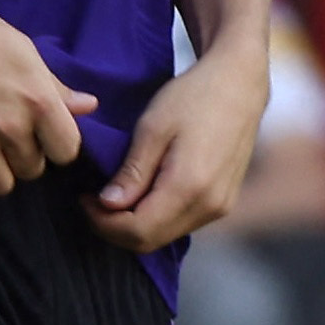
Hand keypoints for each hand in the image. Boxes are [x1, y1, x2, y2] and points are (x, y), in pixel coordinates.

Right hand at [0, 0, 92, 195]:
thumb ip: (55, 86)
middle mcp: (10, 126)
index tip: (44, 134)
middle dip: (24, 156)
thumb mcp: (22, 50)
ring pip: (0, 184)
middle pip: (32, 170)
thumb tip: (89, 106)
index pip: (67, 152)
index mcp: (38, 100)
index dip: (56, 145)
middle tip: (9, 135)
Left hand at [87, 44, 267, 254]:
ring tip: (115, 193)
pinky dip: (155, 217)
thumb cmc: (195, 96)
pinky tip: (143, 191)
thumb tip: (108, 204)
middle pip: (149, 241)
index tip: (84, 197)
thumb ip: (132, 172)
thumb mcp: (153, 127)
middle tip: (93, 199)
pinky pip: (181, 224)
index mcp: (189, 187)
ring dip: (134, 224)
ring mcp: (219, 208)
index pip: (136, 230)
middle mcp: (209, 206)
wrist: (240, 83)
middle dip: (114, 227)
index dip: (102, 222)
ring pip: (164, 236)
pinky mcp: (223, 203)